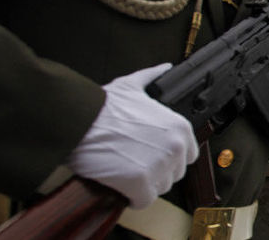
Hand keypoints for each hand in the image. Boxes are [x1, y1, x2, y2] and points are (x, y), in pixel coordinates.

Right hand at [66, 64, 197, 208]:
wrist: (79, 120)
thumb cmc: (103, 105)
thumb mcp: (133, 84)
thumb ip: (153, 77)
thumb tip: (165, 68)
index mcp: (179, 127)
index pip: (188, 155)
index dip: (171, 158)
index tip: (153, 155)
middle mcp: (175, 147)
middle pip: (175, 173)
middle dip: (157, 172)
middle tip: (135, 163)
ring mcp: (159, 165)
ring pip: (160, 188)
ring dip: (145, 185)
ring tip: (126, 171)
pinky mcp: (140, 183)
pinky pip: (144, 200)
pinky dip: (133, 198)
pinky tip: (122, 187)